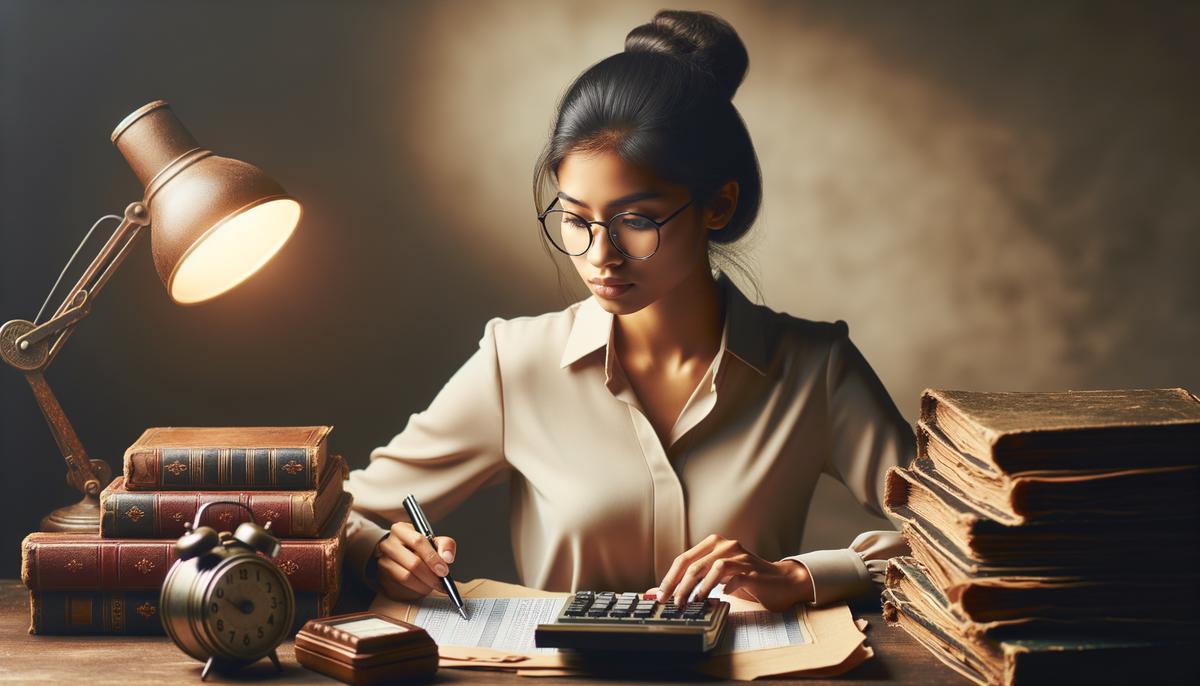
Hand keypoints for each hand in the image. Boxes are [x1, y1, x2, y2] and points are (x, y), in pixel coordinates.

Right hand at [374, 521, 456, 601]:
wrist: (399, 553)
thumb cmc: (418, 547)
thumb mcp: (433, 540)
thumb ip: (445, 545)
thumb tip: (447, 558)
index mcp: (401, 529)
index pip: (418, 541)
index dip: (433, 557)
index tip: (444, 571)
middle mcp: (389, 543)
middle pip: (413, 563)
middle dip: (431, 576)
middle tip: (442, 583)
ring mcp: (383, 560)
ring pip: (406, 577)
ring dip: (424, 585)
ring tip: (435, 586)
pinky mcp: (382, 575)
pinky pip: (401, 586)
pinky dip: (416, 589)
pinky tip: (424, 587)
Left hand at [648, 534, 812, 611]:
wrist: (781, 582)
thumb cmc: (746, 580)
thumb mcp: (717, 579)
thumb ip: (694, 582)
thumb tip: (665, 593)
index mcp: (714, 544)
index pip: (684, 559)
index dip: (670, 578)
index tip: (660, 596)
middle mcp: (725, 545)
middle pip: (694, 564)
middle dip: (679, 586)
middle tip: (673, 603)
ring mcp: (739, 556)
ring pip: (711, 568)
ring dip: (698, 588)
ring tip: (691, 603)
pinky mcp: (751, 570)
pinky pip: (732, 576)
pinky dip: (722, 587)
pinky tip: (720, 597)